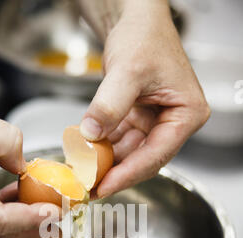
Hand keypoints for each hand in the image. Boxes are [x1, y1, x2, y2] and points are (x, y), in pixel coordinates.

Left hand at [79, 0, 209, 197]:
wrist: (134, 20)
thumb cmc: (144, 36)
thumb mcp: (128, 70)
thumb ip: (110, 105)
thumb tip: (91, 135)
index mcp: (186, 114)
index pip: (157, 155)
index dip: (129, 174)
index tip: (104, 187)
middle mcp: (174, 122)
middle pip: (144, 159)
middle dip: (116, 173)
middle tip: (89, 186)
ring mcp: (156, 122)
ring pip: (130, 153)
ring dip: (107, 163)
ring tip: (83, 172)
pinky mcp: (139, 119)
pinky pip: (120, 141)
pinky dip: (103, 148)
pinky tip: (85, 153)